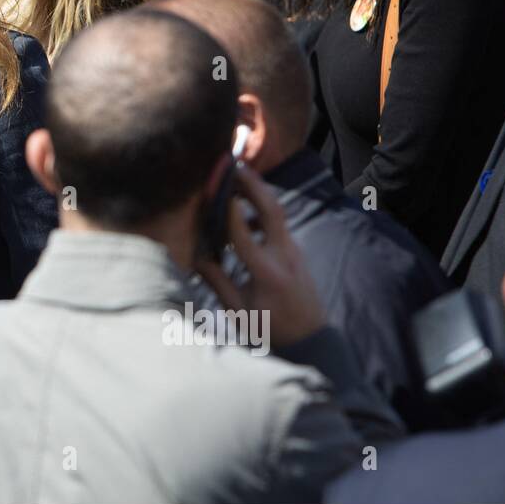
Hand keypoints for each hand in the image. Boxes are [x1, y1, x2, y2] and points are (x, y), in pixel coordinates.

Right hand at [196, 162, 324, 348]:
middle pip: (272, 210)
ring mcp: (294, 250)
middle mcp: (285, 256)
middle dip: (254, 184)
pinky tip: (243, 212)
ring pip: (277, 212)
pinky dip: (260, 210)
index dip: (230, 211)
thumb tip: (192, 256)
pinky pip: (278, 223)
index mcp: (267, 273)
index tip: (217, 189)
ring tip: (235, 178)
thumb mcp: (238, 311)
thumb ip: (216, 281)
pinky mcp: (295, 250)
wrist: (312, 339)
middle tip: (233, 164)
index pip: (246, 235)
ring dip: (257, 192)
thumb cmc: (270, 328)